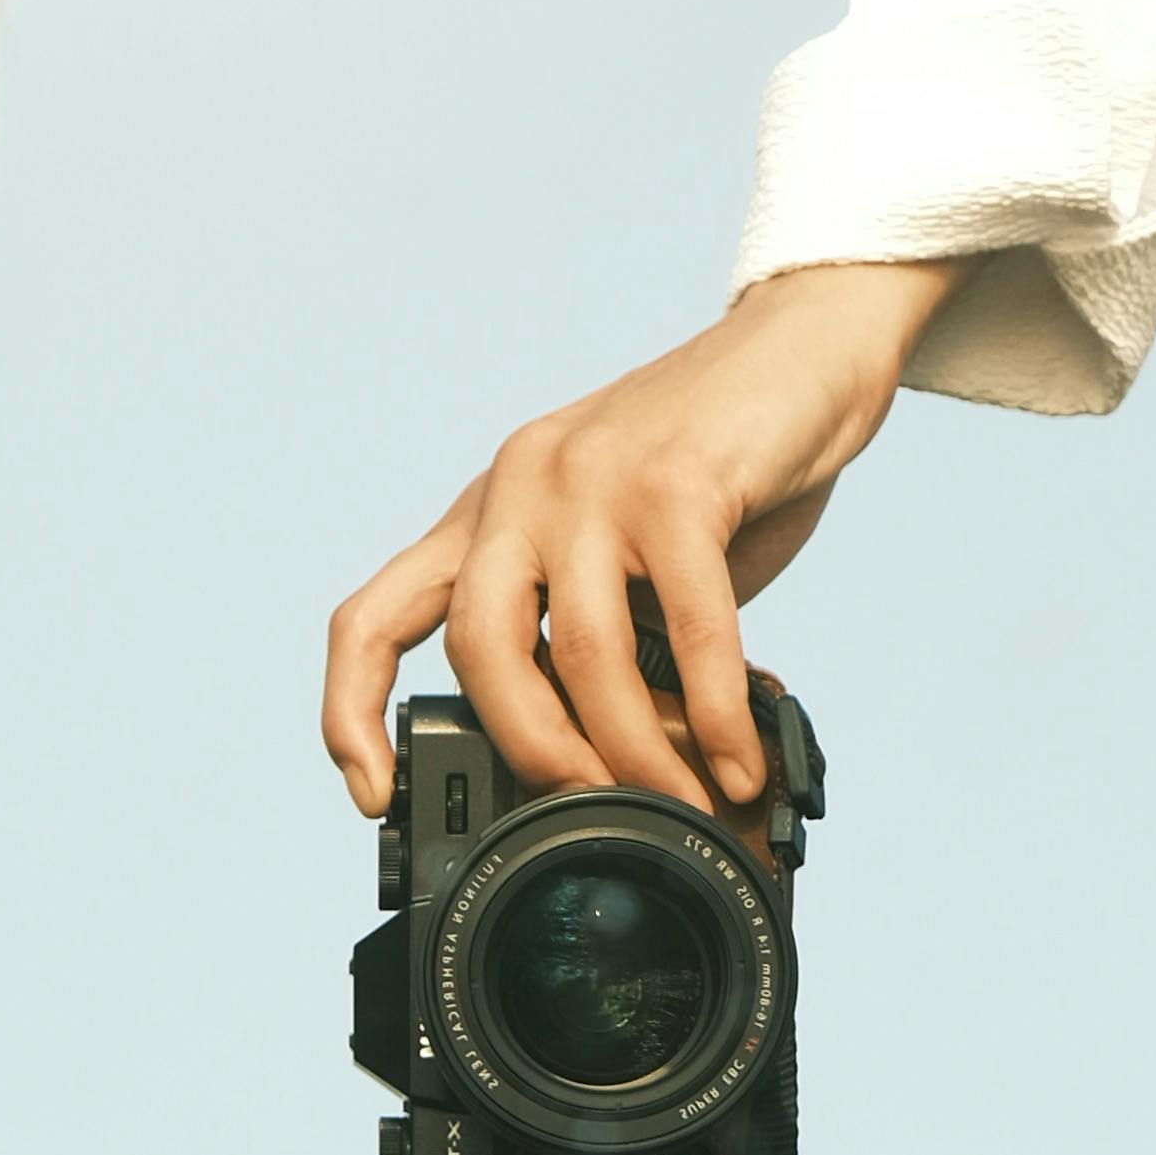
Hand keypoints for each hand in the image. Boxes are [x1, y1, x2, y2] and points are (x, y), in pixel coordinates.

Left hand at [321, 253, 965, 818]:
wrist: (805, 348)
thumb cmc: (717, 463)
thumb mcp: (624, 547)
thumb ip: (597, 632)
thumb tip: (613, 765)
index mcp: (489, 512)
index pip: (372, 615)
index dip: (350, 712)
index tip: (372, 795)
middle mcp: (521, 486)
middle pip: (479, 646)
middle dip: (533, 749)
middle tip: (588, 805)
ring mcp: (595, 479)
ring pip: (585, 651)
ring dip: (639, 752)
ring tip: (688, 799)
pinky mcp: (678, 482)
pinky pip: (690, 627)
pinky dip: (719, 713)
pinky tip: (740, 758)